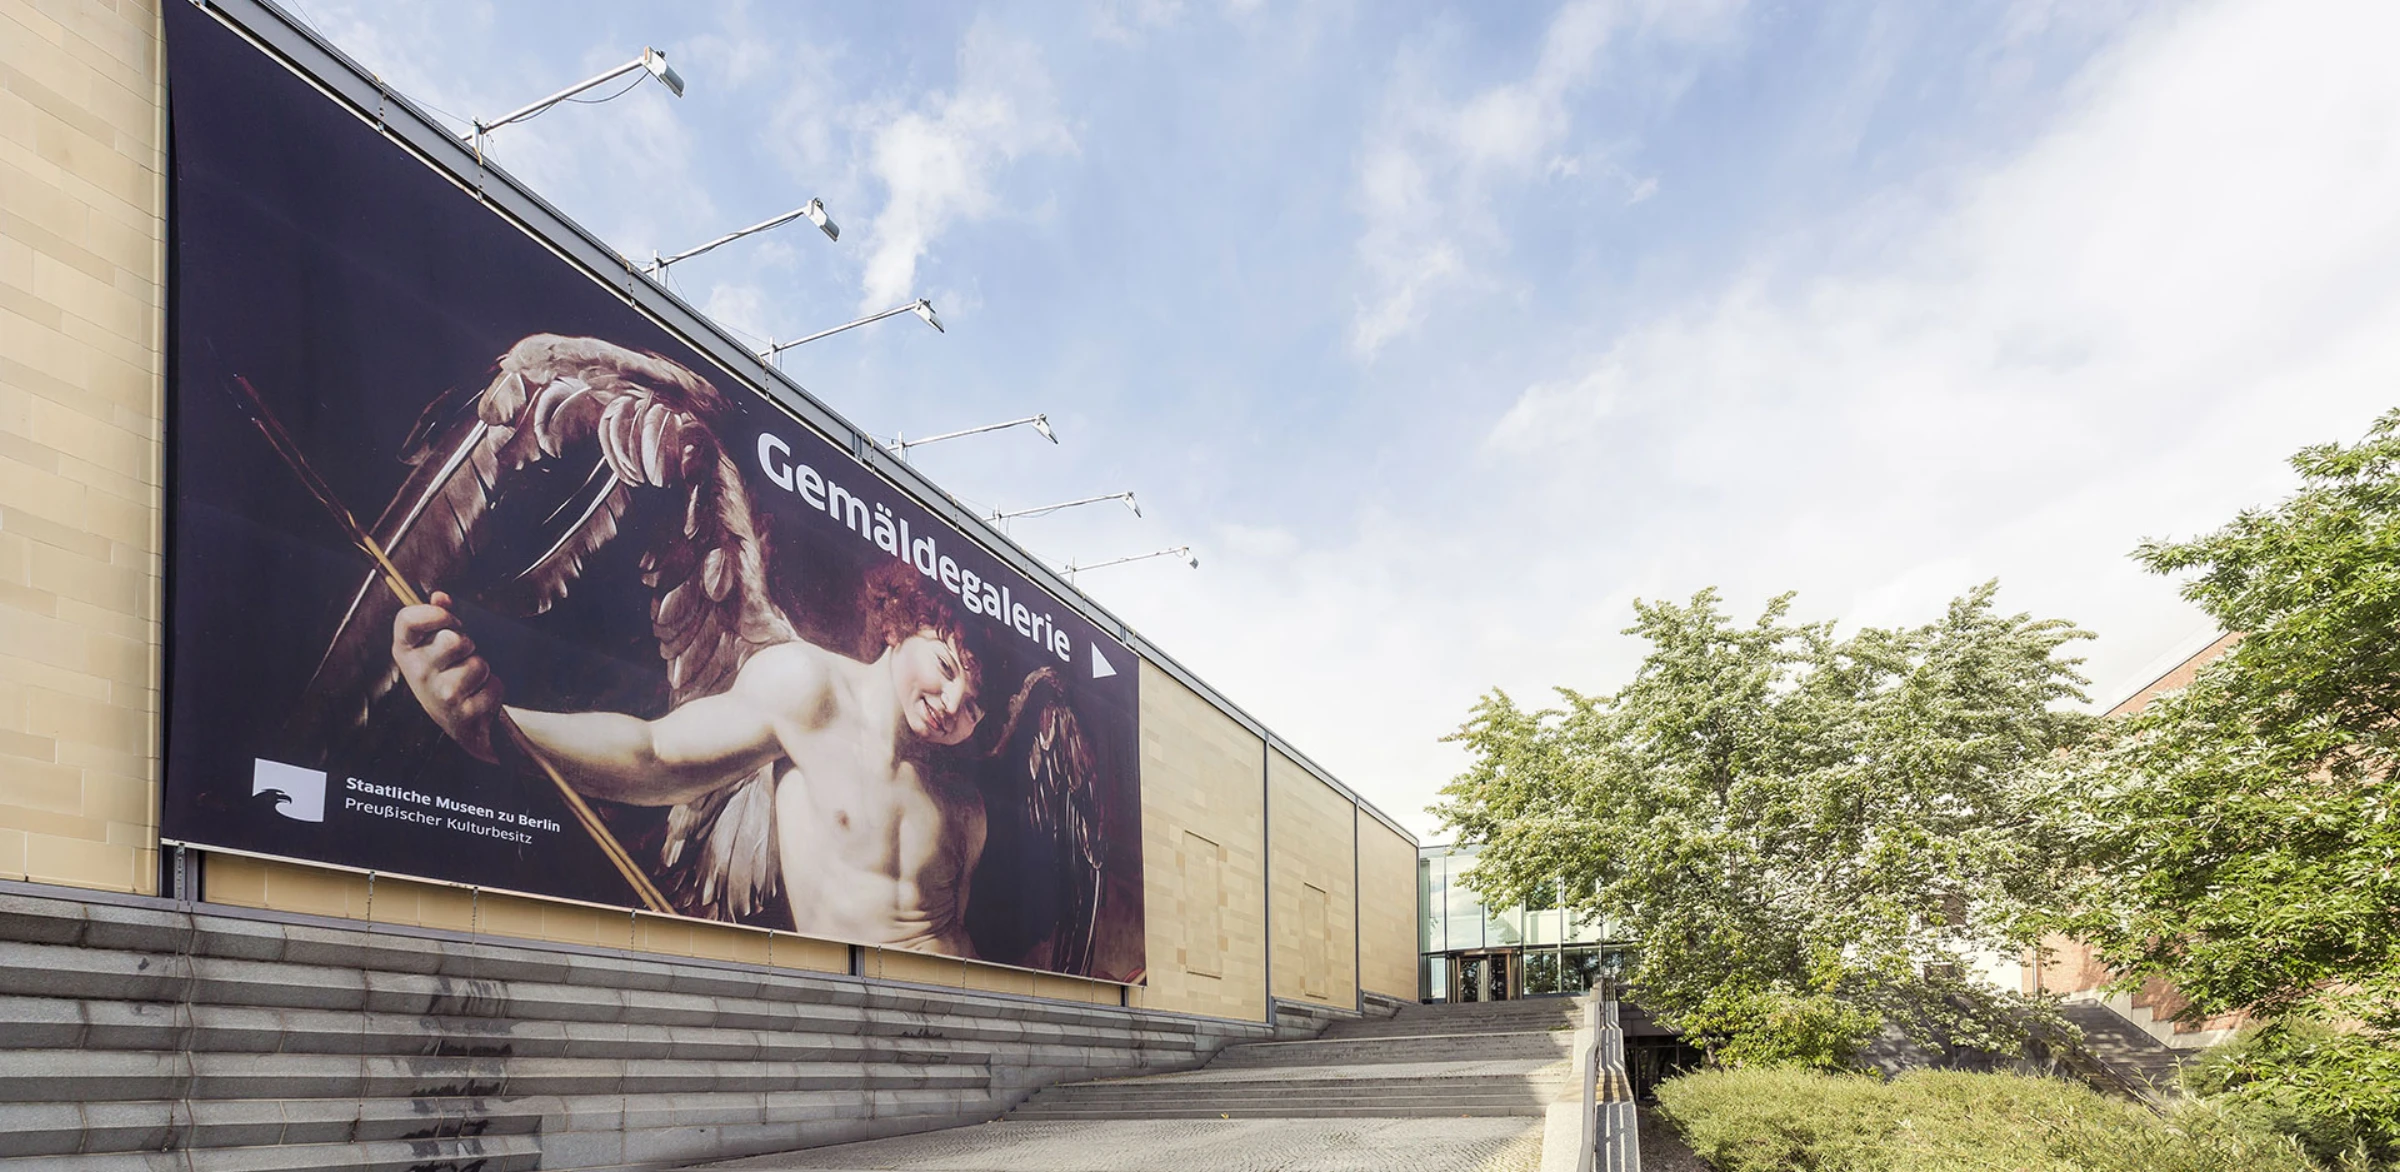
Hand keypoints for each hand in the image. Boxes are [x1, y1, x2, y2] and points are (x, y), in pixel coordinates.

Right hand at [393, 591, 503, 761]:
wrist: (462, 723)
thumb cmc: (450, 674)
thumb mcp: (439, 646)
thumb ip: (440, 616)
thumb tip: (440, 596)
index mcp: (406, 650)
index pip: (408, 619)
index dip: (434, 613)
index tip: (451, 619)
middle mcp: (417, 673)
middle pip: (453, 640)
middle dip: (468, 645)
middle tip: (465, 657)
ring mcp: (438, 696)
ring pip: (478, 665)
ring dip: (484, 671)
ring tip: (473, 681)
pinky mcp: (461, 715)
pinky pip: (493, 687)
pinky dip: (494, 690)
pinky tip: (480, 699)